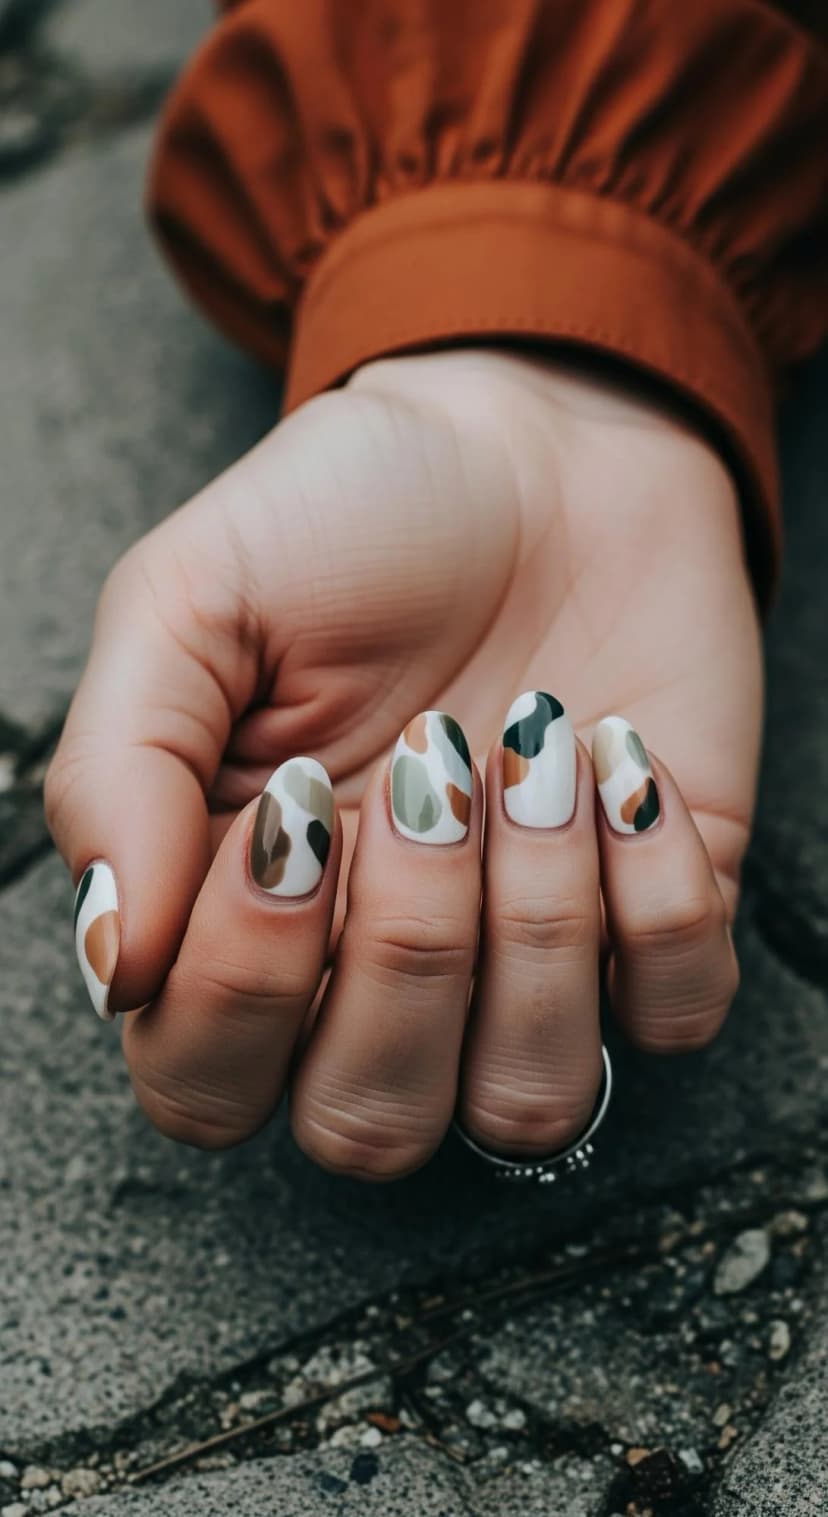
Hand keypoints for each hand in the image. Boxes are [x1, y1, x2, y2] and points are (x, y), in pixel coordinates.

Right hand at [45, 349, 760, 1174]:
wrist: (538, 444)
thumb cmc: (347, 519)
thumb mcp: (187, 604)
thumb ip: (118, 778)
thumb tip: (111, 964)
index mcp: (242, 921)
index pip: (207, 1082)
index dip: (247, 979)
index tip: (295, 794)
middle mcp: (377, 976)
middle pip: (369, 1125)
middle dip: (407, 947)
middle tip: (428, 770)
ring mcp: (524, 964)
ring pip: (527, 1098)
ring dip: (536, 924)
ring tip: (532, 755)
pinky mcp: (657, 922)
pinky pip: (673, 1017)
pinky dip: (658, 892)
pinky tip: (617, 758)